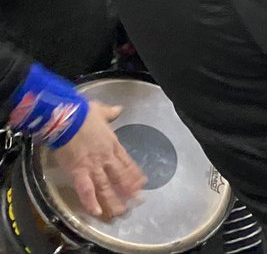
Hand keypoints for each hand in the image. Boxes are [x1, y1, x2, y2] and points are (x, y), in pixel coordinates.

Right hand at [51, 103, 145, 219]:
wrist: (67, 118)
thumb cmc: (83, 113)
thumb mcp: (101, 110)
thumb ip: (111, 113)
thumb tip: (119, 109)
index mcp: (113, 144)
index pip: (127, 162)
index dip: (134, 174)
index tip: (142, 184)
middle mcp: (106, 157)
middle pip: (120, 177)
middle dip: (128, 191)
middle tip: (136, 203)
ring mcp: (93, 166)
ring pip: (106, 187)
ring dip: (113, 200)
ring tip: (119, 213)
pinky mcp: (78, 171)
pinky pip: (86, 190)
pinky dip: (91, 202)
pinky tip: (96, 212)